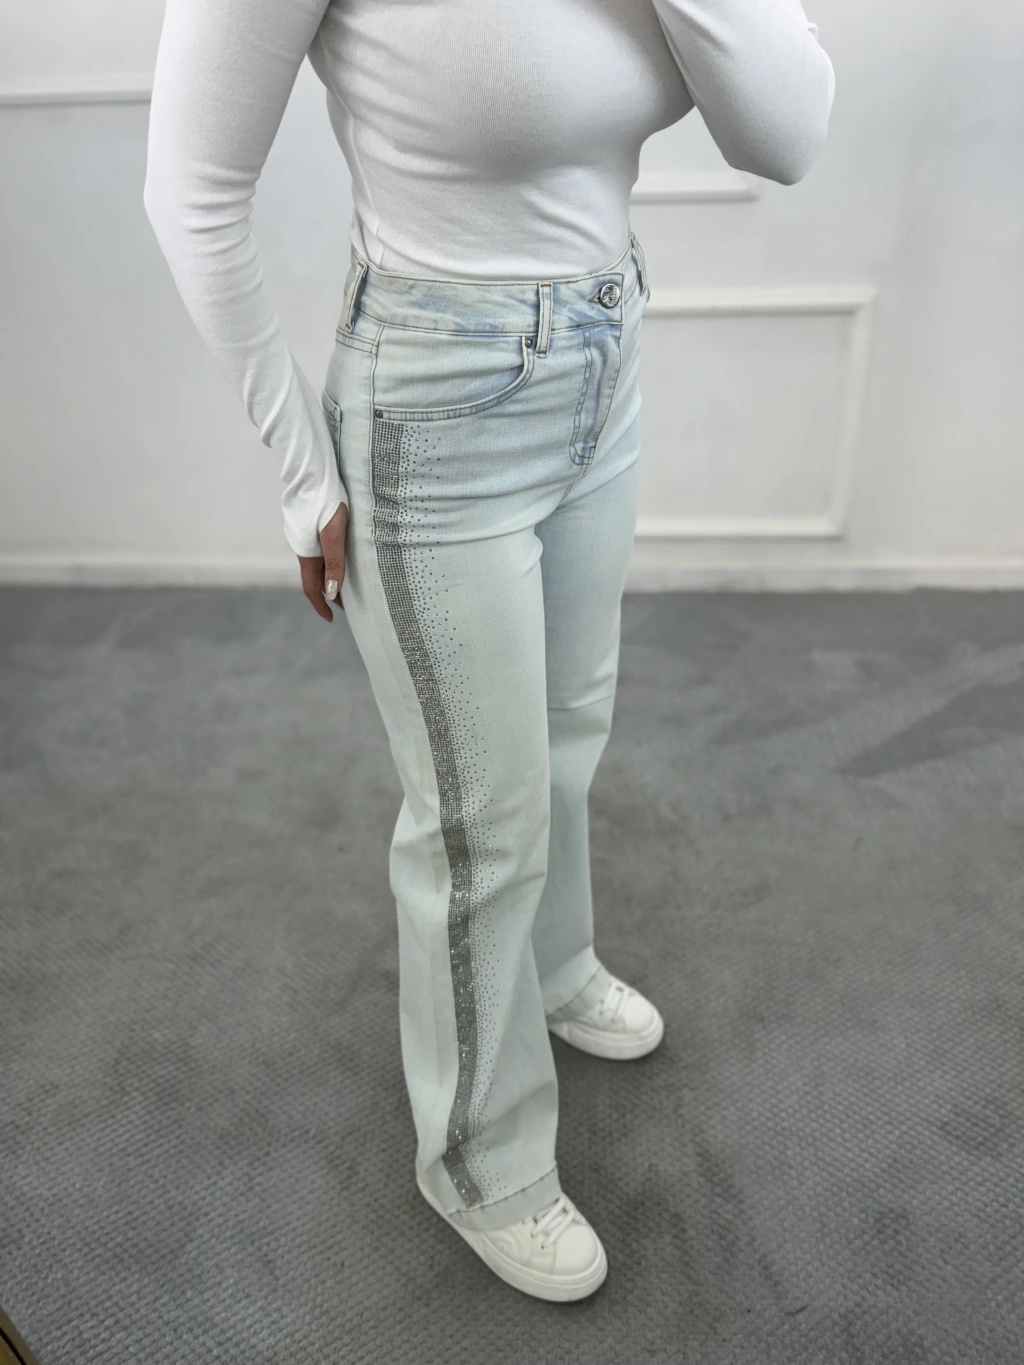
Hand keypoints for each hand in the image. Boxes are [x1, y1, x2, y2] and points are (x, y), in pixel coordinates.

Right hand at [297, 503, 348, 621]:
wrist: (311, 472)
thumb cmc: (326, 501)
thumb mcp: (334, 534)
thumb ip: (334, 563)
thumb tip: (332, 593)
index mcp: (307, 553)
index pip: (311, 588)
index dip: (321, 605)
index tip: (331, 619)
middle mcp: (302, 547)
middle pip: (313, 577)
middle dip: (327, 593)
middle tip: (344, 605)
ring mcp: (303, 535)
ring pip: (315, 563)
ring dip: (327, 576)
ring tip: (344, 583)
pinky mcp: (307, 523)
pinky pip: (316, 550)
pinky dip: (326, 561)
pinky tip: (337, 556)